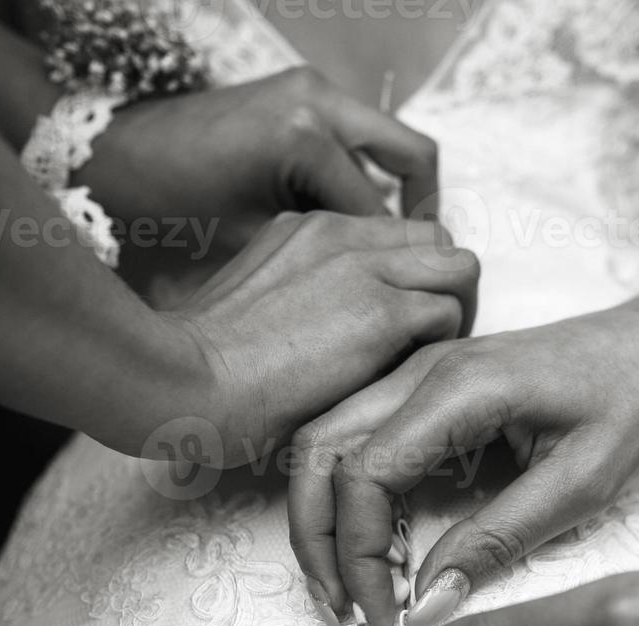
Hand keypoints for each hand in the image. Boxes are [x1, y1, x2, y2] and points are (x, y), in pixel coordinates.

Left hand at [79, 66, 440, 256]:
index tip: (412, 299)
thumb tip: (385, 279)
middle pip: (412, 157)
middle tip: (423, 266)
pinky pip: (355, 139)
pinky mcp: (297, 91)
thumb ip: (322, 254)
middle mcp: (316, 100)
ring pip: (387, 145)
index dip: (399, 264)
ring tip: (388, 251)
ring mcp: (309, 88)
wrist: (110, 158)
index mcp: (305, 137)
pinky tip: (345, 226)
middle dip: (423, 214)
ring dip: (393, 194)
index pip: (382, 213)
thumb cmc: (167, 211)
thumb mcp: (251, 244)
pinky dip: (361, 178)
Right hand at [131, 210, 478, 467]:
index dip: (410, 278)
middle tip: (427, 344)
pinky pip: (448, 314)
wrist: (178, 380)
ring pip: (459, 267)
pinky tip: (409, 382)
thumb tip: (328, 336)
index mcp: (305, 229)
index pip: (393, 235)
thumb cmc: (198, 367)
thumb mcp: (250, 305)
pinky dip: (443, 349)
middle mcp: (340, 234)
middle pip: (436, 239)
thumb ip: (298, 299)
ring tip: (426, 362)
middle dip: (446, 289)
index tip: (398, 327)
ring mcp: (364, 268)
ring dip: (455, 314)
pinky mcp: (381, 312)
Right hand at [287, 299, 638, 625]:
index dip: (360, 555)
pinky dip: (350, 495)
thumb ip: (498, 542)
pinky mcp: (422, 386)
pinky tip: (384, 548)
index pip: (364, 474)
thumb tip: (424, 605)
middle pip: (318, 451)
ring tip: (352, 589)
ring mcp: (416, 371)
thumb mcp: (581, 484)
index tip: (385, 615)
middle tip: (341, 611)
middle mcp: (422, 369)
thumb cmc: (631, 402)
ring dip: (324, 517)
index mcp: (461, 387)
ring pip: (325, 441)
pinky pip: (356, 436)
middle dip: (317, 539)